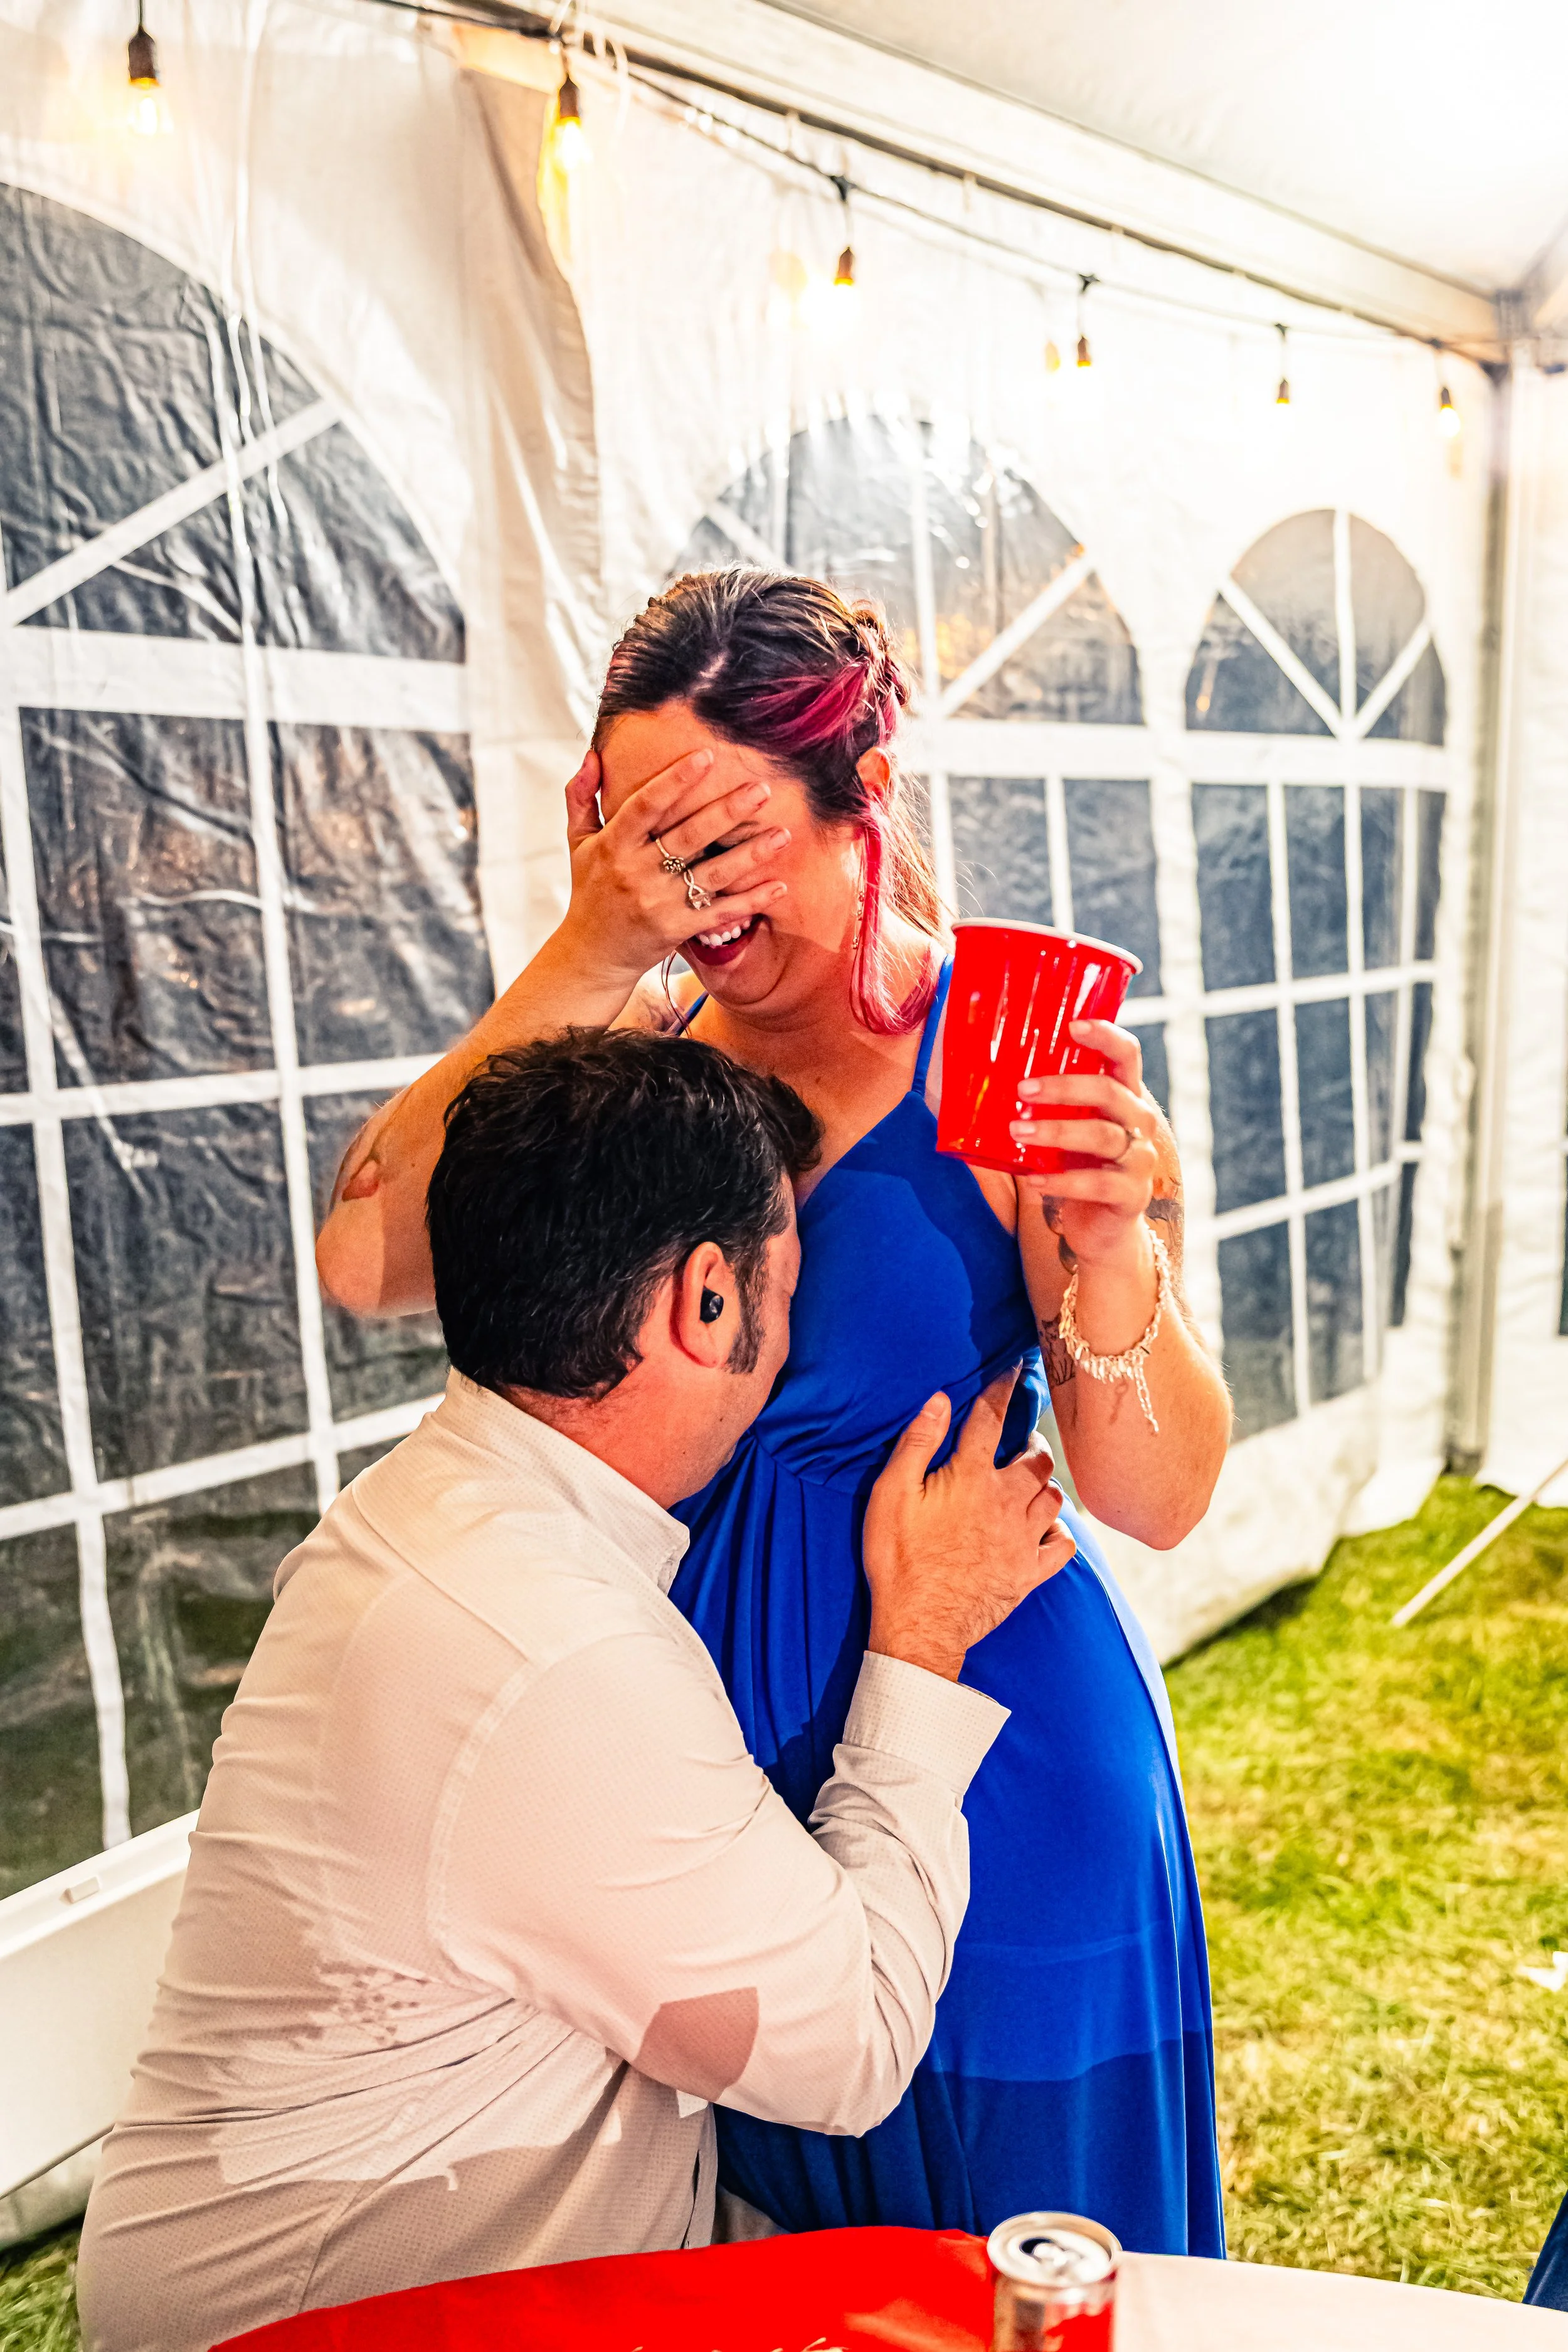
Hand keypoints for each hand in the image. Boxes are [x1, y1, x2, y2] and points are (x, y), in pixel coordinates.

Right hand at [556, 747, 789, 983]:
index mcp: (614, 845)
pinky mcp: (678, 929)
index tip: (707, 756)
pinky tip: (779, 886)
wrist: (592, 954)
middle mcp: (637, 872)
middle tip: (762, 788)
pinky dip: (751, 901)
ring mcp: (660, 903)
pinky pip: (720, 912)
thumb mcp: (578, 843)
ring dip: (751, 854)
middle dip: (728, 811)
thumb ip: (581, 797)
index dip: (676, 780)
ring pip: (713, 874)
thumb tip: (593, 755)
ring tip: (783, 833)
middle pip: (689, 836)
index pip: (646, 805)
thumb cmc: (590, 891)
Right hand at [863, 1370, 1074, 1681]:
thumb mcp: (890, 1495)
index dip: (1004, 1389)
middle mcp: (1006, 1503)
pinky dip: (1060, 1531)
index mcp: (970, 1478)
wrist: (920, 1626)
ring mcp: (1023, 1540)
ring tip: (1031, 1481)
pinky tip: (1046, 1528)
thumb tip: (939, 1400)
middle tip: (1020, 1442)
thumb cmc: (898, 1559)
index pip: (992, 1419)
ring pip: (1054, 1496)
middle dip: (1031, 1443)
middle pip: (1036, 1458)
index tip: (1016, 1369)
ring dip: (1044, 1483)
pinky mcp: (1030, 1573)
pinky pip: (1063, 1544)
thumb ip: (917, 1444)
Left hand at [1009, 1020, 1158, 1269]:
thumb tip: (980, 1081)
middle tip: (1022, 1090)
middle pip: (1109, 1091)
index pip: (1126, 1055)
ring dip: (1055, 1131)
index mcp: (1125, 1097)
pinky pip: (1097, 1184)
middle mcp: (1139, 1123)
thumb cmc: (1076, 1167)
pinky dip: (1062, 1181)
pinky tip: (1033, 1179)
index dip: (1105, 1035)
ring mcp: (1140, 1159)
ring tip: (1017, 1131)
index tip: (1071, 1026)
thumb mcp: (1065, 1130)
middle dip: (1064, 1087)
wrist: (1101, 1228)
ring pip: (1101, 1136)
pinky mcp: (1132, 1195)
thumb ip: (1045, 1107)